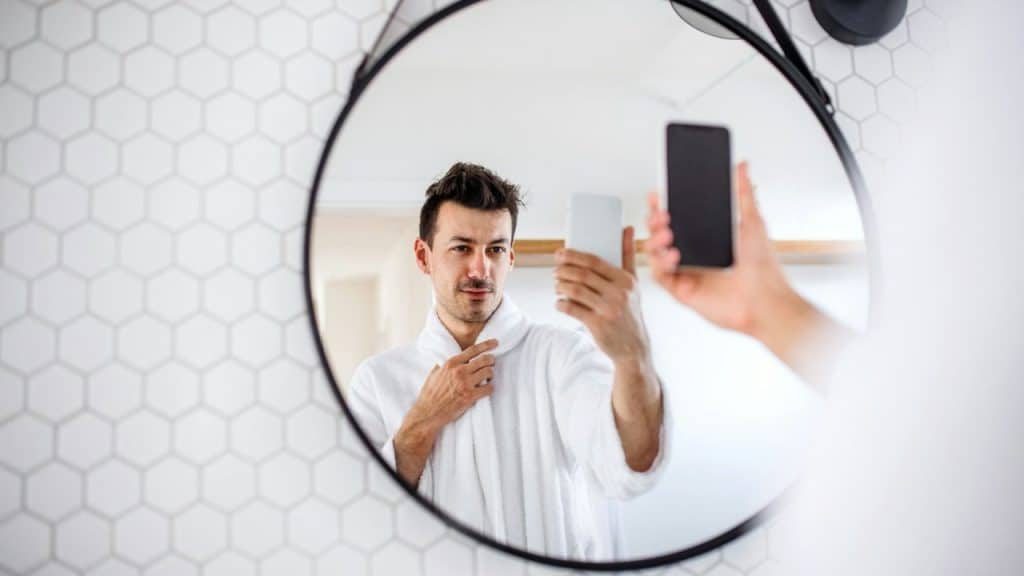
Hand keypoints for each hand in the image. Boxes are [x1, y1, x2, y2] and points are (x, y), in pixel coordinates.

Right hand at [393, 338, 498, 486]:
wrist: (428, 412)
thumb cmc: (430, 394)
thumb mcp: (434, 374)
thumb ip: (444, 365)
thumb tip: (452, 360)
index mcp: (451, 363)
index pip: (473, 350)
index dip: (486, 345)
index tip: (495, 342)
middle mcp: (459, 371)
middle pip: (484, 360)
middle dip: (491, 360)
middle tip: (492, 363)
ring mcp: (465, 384)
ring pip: (488, 372)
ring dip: (490, 374)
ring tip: (487, 377)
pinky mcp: (470, 396)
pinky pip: (489, 388)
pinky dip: (490, 388)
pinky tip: (486, 389)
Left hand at [554, 226, 649, 362]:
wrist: (633, 347)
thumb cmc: (630, 310)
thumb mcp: (633, 284)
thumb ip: (628, 256)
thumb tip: (628, 228)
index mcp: (626, 280)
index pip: (594, 261)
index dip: (572, 255)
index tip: (559, 253)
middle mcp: (618, 293)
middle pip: (582, 274)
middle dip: (563, 270)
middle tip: (555, 270)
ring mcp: (608, 309)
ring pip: (574, 290)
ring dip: (560, 286)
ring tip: (556, 285)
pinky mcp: (598, 325)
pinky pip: (572, 309)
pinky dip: (561, 304)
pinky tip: (559, 302)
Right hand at [644, 162, 796, 336]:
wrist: (765, 300)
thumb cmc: (763, 268)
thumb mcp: (752, 222)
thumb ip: (743, 193)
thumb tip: (742, 166)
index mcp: (705, 237)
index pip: (677, 217)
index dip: (663, 205)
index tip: (658, 193)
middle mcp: (693, 253)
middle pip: (660, 233)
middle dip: (654, 220)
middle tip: (660, 212)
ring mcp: (685, 271)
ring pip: (655, 252)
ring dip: (654, 240)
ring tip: (667, 232)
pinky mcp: (681, 290)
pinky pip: (661, 276)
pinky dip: (661, 263)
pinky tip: (673, 255)